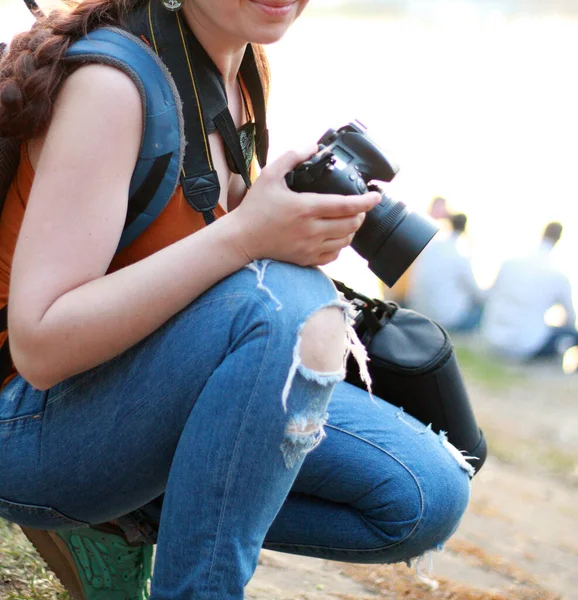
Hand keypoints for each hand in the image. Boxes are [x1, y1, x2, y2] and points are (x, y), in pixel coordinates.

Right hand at [229, 144, 380, 265]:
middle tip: (359, 206)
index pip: (346, 205)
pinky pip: (333, 255)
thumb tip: (313, 146)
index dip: (366, 201)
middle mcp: (311, 230)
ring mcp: (309, 247)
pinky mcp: (305, 259)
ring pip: (345, 241)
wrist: (241, 239)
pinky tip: (335, 236)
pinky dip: (340, 245)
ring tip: (348, 220)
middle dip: (360, 214)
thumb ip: (292, 157)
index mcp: (306, 208)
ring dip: (351, 230)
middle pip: (351, 225)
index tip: (376, 196)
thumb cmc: (255, 208)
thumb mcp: (270, 175)